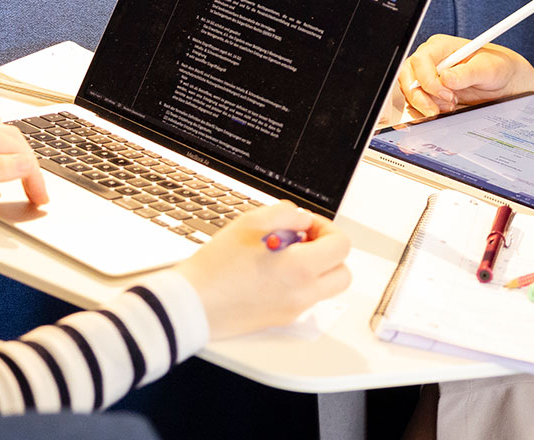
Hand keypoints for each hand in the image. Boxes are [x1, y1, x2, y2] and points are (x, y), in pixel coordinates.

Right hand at [177, 204, 352, 338]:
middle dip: (329, 252)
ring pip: (327, 289)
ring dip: (318, 269)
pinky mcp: (280, 319)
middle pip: (342, 272)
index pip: (341, 246)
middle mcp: (302, 293)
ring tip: (288, 256)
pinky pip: (306, 300)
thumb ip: (287, 214)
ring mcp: (293, 309)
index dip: (327, 229)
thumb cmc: (216, 267)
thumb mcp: (251, 223)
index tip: (307, 226)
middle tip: (305, 241)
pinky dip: (300, 284)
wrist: (191, 304)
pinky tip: (274, 272)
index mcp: (300, 268)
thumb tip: (303, 220)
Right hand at [394, 34, 533, 119]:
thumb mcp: (486, 68)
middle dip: (420, 96)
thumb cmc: (496, 67)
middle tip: (437, 109)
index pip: (420, 60)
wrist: (502, 81)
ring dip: (426, 104)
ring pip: (410, 91)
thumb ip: (466, 73)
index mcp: (441, 46)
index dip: (428, 79)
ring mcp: (428, 76)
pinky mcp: (430, 91)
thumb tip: (445, 78)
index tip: (445, 93)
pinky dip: (428, 109)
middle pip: (408, 76)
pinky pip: (417, 101)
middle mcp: (431, 60)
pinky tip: (445, 109)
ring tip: (449, 106)